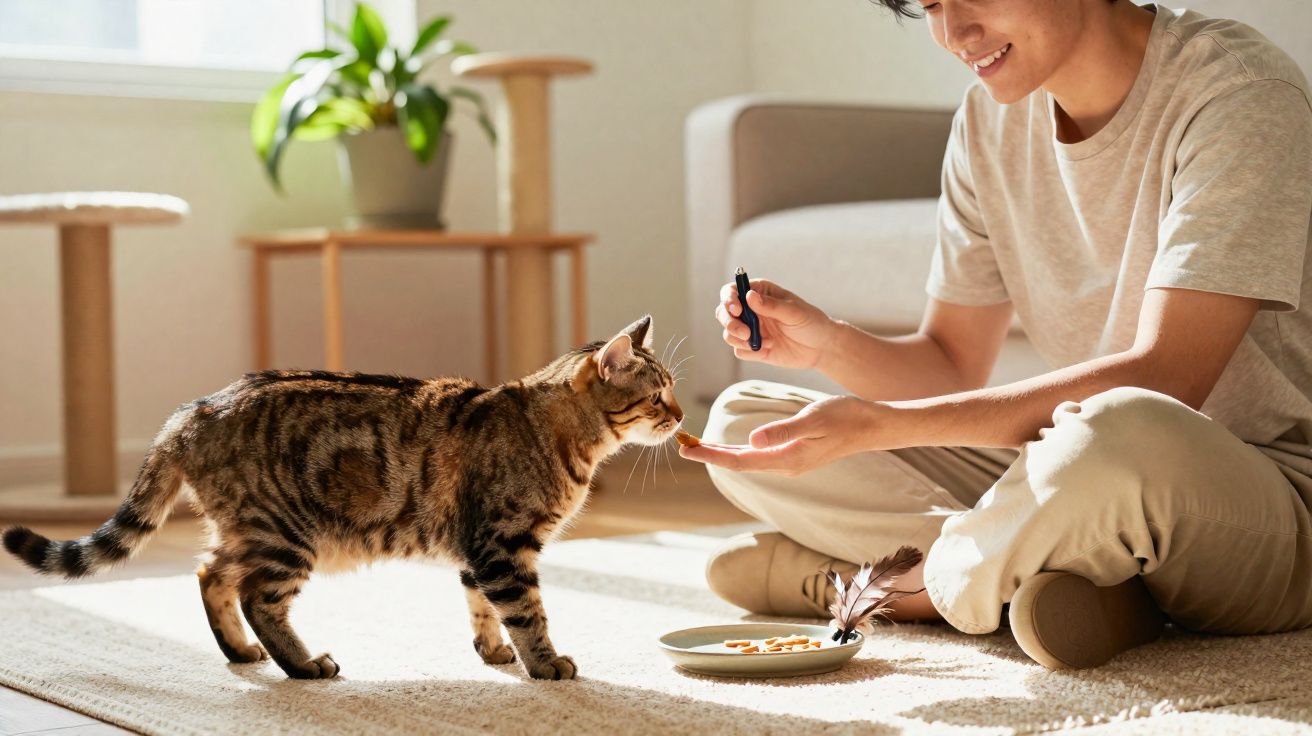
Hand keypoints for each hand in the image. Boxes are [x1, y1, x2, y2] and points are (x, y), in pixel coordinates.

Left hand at [679, 396, 883, 474]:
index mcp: (787, 458)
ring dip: (722, 454)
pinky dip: (739, 451)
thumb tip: (752, 440)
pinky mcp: (795, 454)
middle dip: (710, 455)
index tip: (686, 450)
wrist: (873, 426)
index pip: (739, 460)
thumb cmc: (846, 417)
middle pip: (739, 463)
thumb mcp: (814, 418)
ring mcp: (791, 461)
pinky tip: (732, 446)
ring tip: (699, 445)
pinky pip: (759, 456)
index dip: (710, 456)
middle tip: (682, 446)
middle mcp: (786, 465)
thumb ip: (783, 431)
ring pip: (748, 461)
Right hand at [716, 278, 834, 369]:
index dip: (729, 299)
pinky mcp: (753, 348)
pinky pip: (739, 351)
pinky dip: (750, 352)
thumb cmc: (811, 322)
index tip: (736, 309)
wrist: (821, 348)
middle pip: (723, 312)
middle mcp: (751, 310)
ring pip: (729, 333)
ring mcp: (751, 329)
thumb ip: (770, 305)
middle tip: (745, 333)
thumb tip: (748, 296)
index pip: (732, 291)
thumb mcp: (793, 312)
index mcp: (759, 293)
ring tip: (763, 342)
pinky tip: (769, 348)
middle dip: (729, 323)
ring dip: (740, 339)